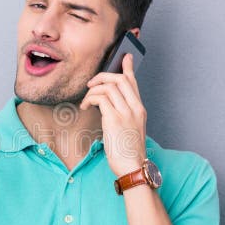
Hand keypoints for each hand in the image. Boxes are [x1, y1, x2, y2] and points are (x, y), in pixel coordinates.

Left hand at [79, 53, 146, 176]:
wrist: (132, 167)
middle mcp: (135, 108)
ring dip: (93, 90)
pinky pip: (100, 98)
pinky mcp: (114, 120)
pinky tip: (85, 107)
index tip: (124, 56)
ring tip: (86, 101)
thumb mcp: (130, 130)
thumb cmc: (128, 152)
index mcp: (140, 109)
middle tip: (91, 83)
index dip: (127, 67)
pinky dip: (90, 99)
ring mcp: (126, 113)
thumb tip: (107, 106)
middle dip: (102, 76)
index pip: (134, 82)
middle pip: (120, 79)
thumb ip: (123, 115)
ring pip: (109, 86)